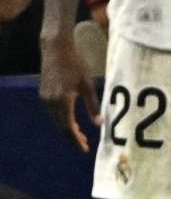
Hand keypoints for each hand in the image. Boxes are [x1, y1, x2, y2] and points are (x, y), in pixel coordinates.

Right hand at [38, 33, 99, 152]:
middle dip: (72, 138)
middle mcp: (50, 103)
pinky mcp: (43, 95)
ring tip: (80, 135)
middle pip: (60, 128)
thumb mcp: (88, 85)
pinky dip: (62, 121)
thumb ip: (93, 105)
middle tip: (85, 145)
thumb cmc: (75, 64)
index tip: (85, 149)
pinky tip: (71, 121)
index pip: (68, 128)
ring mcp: (44, 99)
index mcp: (63, 101)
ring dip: (67, 130)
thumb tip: (99, 124)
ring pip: (55, 122)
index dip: (76, 141)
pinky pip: (52, 114)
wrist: (55, 49)